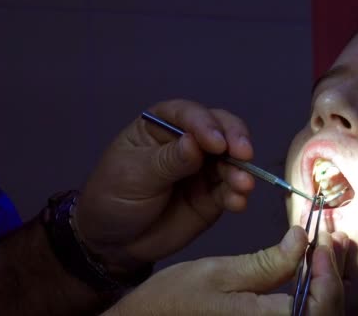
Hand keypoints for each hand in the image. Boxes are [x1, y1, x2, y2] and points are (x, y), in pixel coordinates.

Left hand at [75, 100, 255, 271]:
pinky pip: (230, 190)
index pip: (189, 115)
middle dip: (235, 140)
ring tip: (243, 186)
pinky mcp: (213, 195)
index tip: (216, 143)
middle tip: (243, 155)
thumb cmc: (113, 197)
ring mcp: (204, 168)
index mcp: (162, 125)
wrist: (114, 242)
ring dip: (240, 171)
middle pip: (220, 129)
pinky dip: (237, 194)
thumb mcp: (134, 175)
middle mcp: (189, 140)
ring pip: (231, 160)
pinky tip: (237, 202)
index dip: (206, 125)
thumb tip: (195, 144)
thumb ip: (167, 161)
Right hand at [102, 227, 348, 315]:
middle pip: (325, 314)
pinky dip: (314, 295)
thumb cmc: (176, 300)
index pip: (318, 306)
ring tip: (327, 250)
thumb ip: (268, 262)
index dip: (328, 270)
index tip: (322, 239)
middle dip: (333, 274)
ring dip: (328, 284)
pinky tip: (313, 271)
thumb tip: (303, 240)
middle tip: (332, 239)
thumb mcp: (221, 273)